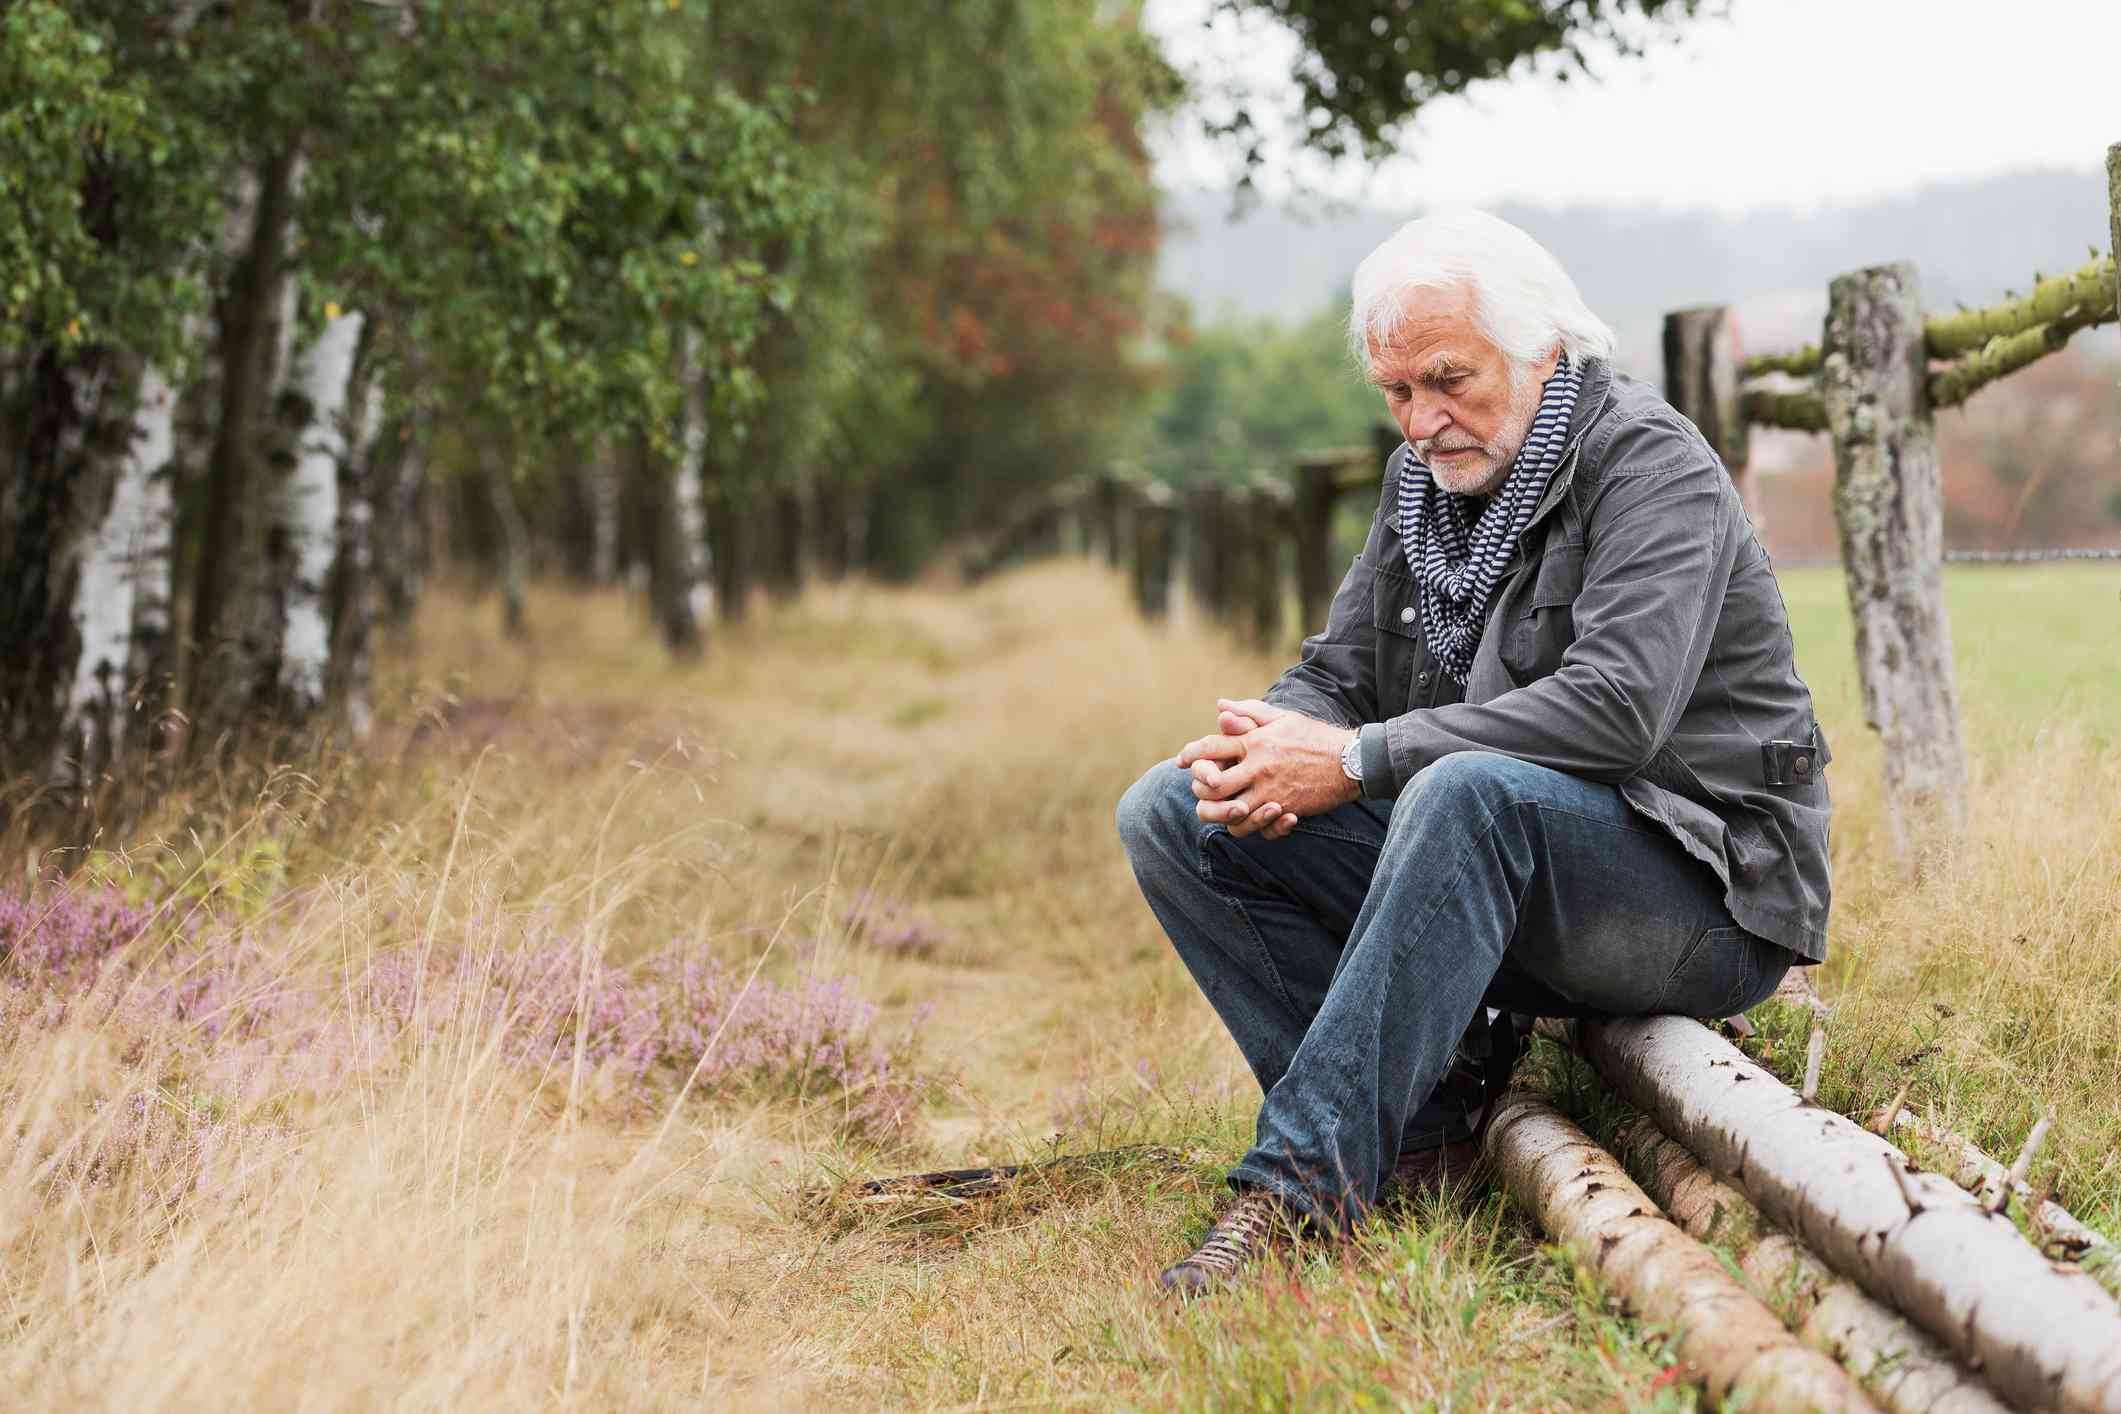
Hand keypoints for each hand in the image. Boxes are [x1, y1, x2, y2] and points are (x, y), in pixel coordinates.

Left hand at [1177, 698, 1358, 839]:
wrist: (1349, 761)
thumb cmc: (1314, 736)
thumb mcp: (1282, 718)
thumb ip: (1248, 712)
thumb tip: (1219, 706)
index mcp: (1255, 742)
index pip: (1210, 747)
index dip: (1190, 754)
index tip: (1181, 761)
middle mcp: (1258, 767)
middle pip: (1212, 785)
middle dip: (1200, 789)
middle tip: (1201, 789)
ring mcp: (1271, 791)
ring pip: (1230, 812)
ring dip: (1220, 813)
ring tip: (1221, 808)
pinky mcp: (1285, 809)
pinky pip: (1256, 827)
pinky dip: (1248, 826)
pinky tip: (1247, 819)